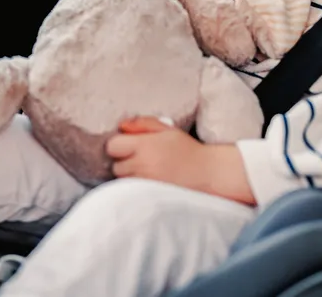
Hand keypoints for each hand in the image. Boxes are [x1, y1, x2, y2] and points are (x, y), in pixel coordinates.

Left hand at [106, 117, 256, 204]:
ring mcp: (145, 183)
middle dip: (124, 162)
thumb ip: (142, 124)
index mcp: (145, 146)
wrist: (208, 174)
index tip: (128, 146)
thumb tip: (121, 126)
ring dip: (129, 177)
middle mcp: (142, 165)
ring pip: (122, 181)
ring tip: (146, 172)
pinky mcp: (149, 197)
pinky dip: (136, 188)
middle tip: (139, 160)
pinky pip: (132, 193)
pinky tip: (148, 184)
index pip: (112, 146)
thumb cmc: (188, 149)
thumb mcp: (167, 130)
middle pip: (115, 166)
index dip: (118, 145)